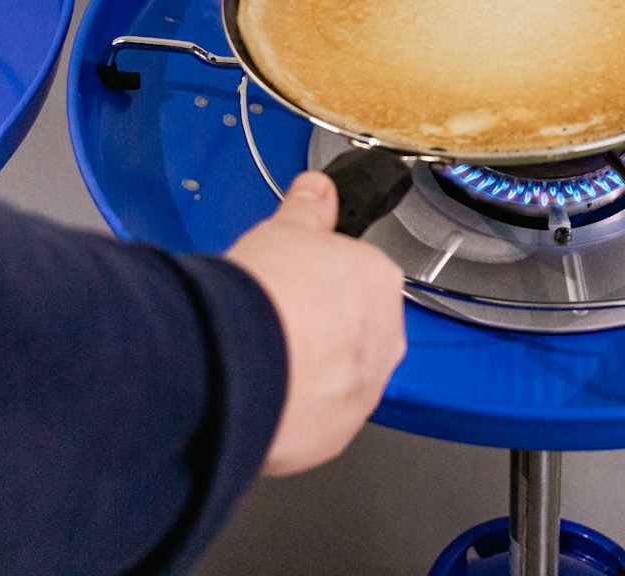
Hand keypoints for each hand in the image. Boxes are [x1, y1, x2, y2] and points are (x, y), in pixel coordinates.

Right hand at [225, 171, 406, 475]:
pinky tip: (261, 395)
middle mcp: (384, 340)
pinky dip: (292, 410)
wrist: (240, 360)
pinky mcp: (335, 435)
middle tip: (275, 322)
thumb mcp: (285, 230)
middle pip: (353, 331)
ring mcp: (362, 392)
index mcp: (380, 283)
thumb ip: (308, 209)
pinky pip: (316, 419)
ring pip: (337, 379)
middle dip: (318, 329)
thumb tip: (318, 188)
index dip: (318, 281)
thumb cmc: (267, 293)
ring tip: (262, 360)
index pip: (358, 278)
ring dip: (307, 372)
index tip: (292, 285)